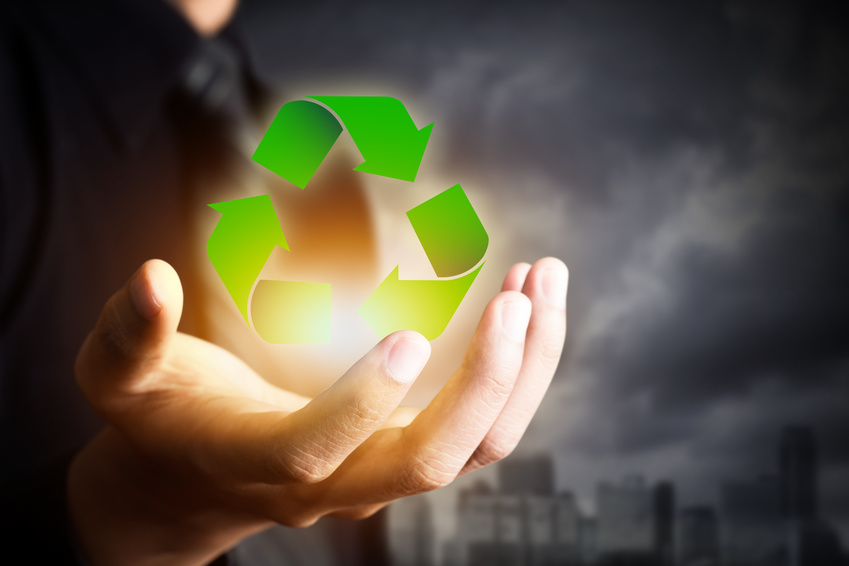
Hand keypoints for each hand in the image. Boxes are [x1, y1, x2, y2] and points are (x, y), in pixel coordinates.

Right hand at [69, 257, 567, 564]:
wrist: (194, 481)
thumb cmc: (158, 419)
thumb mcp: (119, 376)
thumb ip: (128, 333)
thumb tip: (151, 276)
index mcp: (257, 461)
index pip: (314, 452)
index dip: (361, 405)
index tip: (411, 335)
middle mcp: (333, 485)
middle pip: (428, 463)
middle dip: (485, 381)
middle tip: (519, 291)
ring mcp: (380, 476)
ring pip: (477, 448)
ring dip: (523, 368)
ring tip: (542, 279)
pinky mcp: (407, 453)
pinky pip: (483, 429)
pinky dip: (517, 372)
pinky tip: (527, 306)